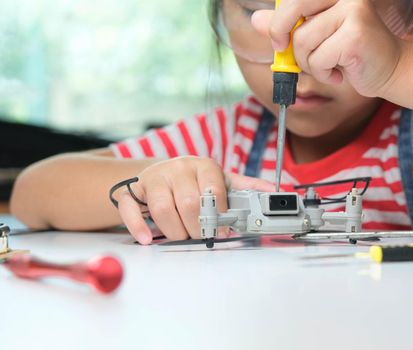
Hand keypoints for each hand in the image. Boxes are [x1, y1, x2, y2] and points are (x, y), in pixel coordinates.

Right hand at [115, 156, 273, 244]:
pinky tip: (147, 238)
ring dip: (174, 231)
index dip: (219, 213)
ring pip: (162, 209)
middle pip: (189, 203)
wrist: (161, 172)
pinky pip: (131, 208)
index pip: (213, 188)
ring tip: (181, 235)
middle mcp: (178, 168)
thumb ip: (245, 187)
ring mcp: (154, 178)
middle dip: (198, 227)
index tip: (223, 228)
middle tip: (203, 237)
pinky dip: (137, 226)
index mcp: (202, 165)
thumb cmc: (194, 180)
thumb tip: (273, 191)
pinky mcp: (133, 190)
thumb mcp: (221, 180)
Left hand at [251, 0, 403, 96]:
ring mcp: (353, 10)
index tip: (280, 41)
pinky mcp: (355, 34)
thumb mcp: (316, 37)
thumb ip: (288, 26)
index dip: (277, 22)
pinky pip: (318, 58)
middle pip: (291, 10)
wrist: (390, 70)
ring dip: (309, 63)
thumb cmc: (351, 53)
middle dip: (283, 37)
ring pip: (303, 41)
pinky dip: (323, 73)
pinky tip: (339, 72)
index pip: (291, 0)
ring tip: (328, 65)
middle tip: (289, 54)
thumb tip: (256, 19)